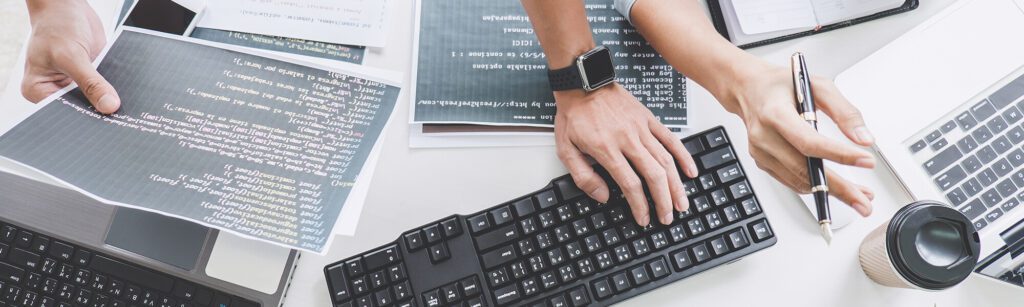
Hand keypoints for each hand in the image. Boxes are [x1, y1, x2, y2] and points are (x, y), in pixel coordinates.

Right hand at [21, 0, 119, 113]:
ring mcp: (73, 85)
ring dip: (110, 101)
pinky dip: (116, 90)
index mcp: (38, 90)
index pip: (63, 115)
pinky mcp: (90, 78)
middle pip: (80, 110)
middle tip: (122, 119)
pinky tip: (130, 94)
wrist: (67, 6)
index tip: (106, 124)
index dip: (84, 119)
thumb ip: (90, 82)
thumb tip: (109, 106)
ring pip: (95, 101)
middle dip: (99, 111)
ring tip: (129, 109)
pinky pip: (105, 89)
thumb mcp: (72, 55)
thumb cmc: (57, 25)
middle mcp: (55, 91)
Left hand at [554, 84, 698, 226]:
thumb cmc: (574, 114)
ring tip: (681, 203)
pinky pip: (670, 139)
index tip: (644, 218)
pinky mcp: (648, 118)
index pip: (630, 184)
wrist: (583, 82)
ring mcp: (641, 128)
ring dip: (676, 185)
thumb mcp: (565, 149)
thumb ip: (583, 176)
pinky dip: (683, 156)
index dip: (640, 205)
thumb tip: (603, 196)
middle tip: (667, 218)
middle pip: (653, 175)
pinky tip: (691, 171)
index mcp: (607, 149)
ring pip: (665, 160)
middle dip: (663, 201)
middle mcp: (628, 139)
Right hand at [722, 62, 875, 215]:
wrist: (748, 90)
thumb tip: (864, 139)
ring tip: (860, 195)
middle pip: (805, 169)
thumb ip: (844, 111)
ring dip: (831, 191)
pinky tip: (835, 187)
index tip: (866, 161)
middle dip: (839, 188)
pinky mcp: (763, 163)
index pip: (809, 141)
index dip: (839, 154)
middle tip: (864, 201)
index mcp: (775, 113)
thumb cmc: (782, 85)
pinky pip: (792, 181)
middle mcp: (764, 136)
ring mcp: (761, 153)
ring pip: (800, 181)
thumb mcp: (819, 86)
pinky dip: (815, 187)